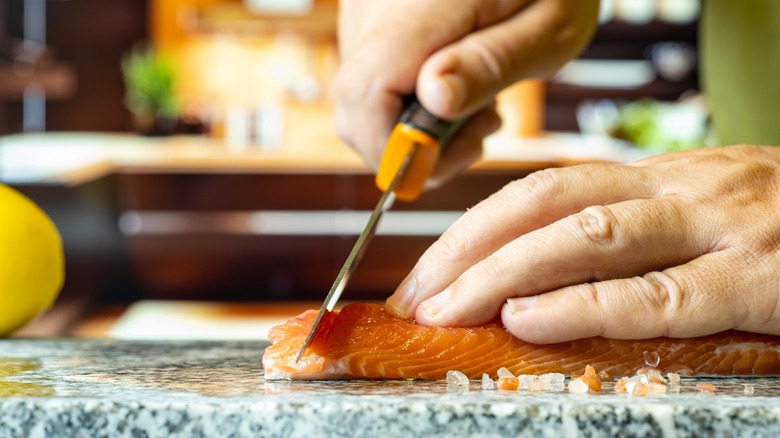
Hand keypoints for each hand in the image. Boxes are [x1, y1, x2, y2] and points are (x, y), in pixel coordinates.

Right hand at [335, 0, 598, 185]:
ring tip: (480, 101)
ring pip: (363, 99)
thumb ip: (490, 65)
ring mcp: (365, 10)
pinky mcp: (368, 19)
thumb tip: (434, 101)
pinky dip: (411, 98)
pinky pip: (372, 77)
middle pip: (356, 106)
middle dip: (413, 143)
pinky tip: (459, 81)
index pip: (366, 92)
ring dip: (417, 123)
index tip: (445, 161)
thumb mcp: (549, 27)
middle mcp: (374, 4)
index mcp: (418, 3)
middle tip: (480, 127)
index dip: (396, 148)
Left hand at [386, 145, 779, 342]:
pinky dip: (580, 307)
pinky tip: (527, 321)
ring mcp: (716, 228)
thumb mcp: (699, 214)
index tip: (427, 273)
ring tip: (447, 311)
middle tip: (415, 297)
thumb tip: (539, 284)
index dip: (472, 230)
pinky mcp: (754, 278)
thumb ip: (631, 238)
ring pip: (585, 239)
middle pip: (543, 205)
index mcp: (656, 178)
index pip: (539, 191)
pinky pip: (652, 295)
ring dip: (501, 276)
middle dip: (466, 250)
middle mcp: (675, 190)